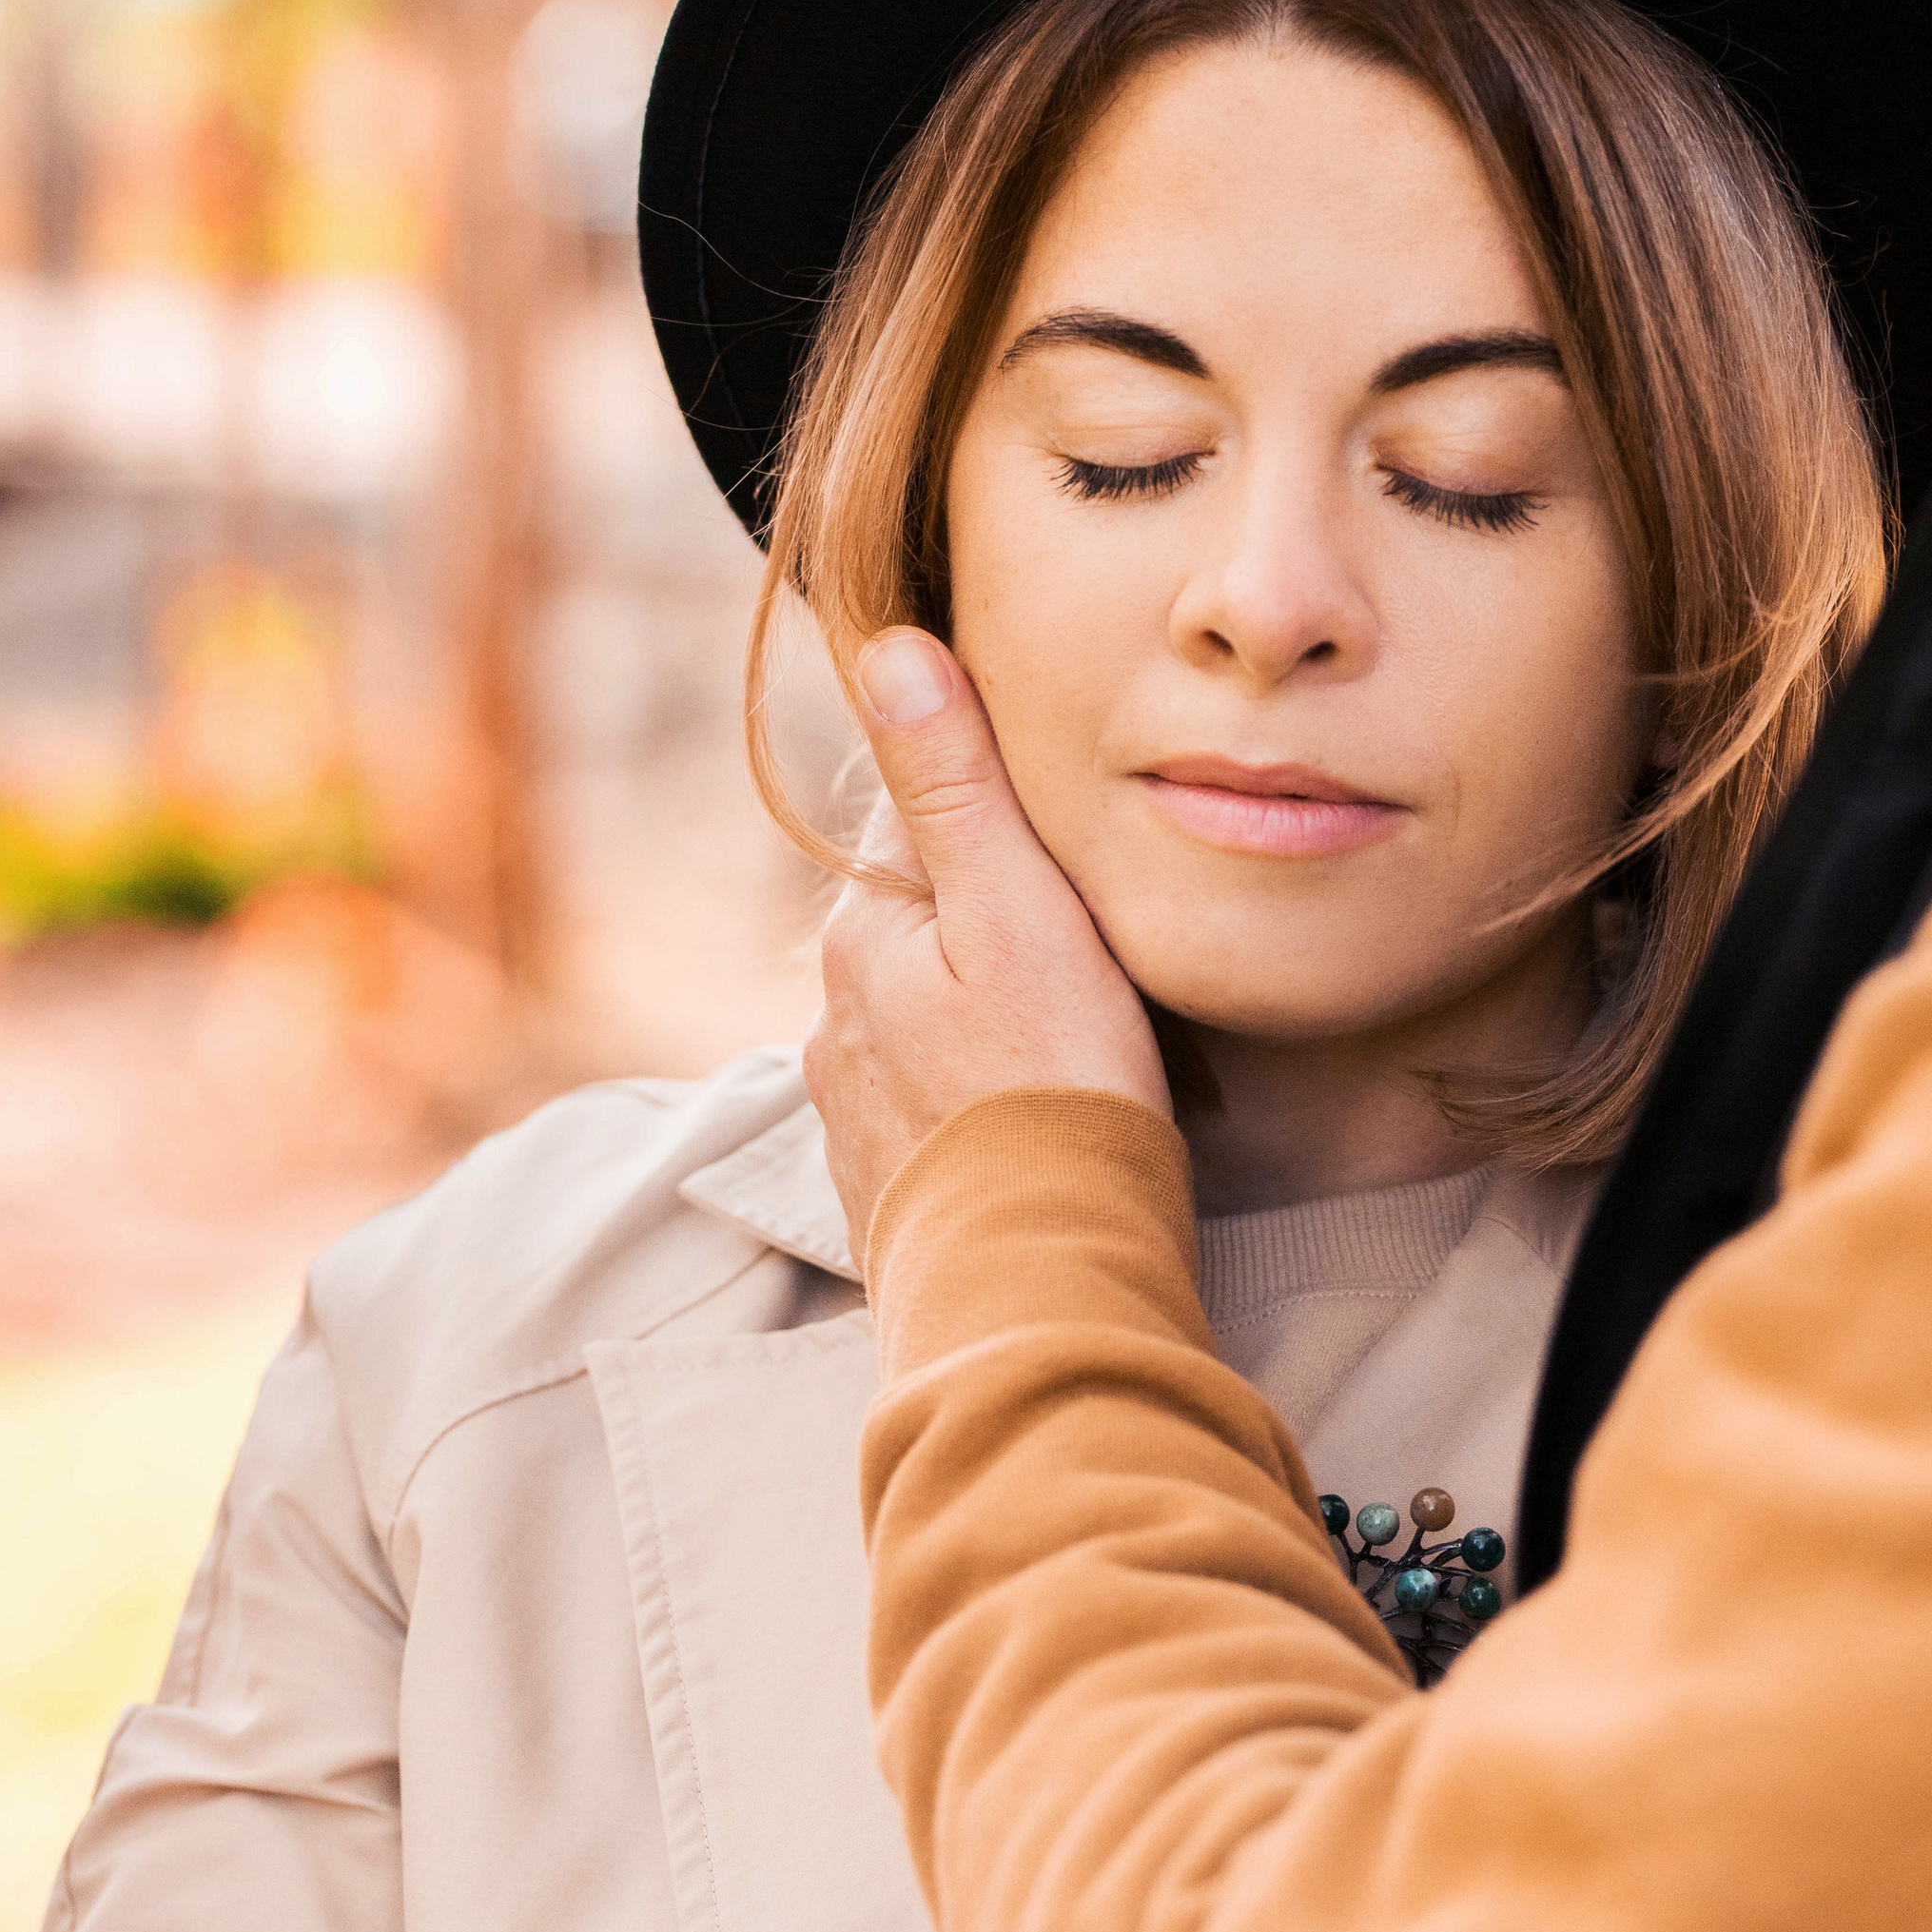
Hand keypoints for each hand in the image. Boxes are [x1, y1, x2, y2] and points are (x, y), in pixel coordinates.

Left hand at [807, 630, 1170, 1259]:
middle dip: (997, 919)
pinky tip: (1037, 1112)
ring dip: (987, 1011)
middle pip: (926, 919)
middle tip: (1094, 951)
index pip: (926, 819)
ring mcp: (854, 1104)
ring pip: (929, 1013)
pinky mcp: (885, 1178)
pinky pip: (934, 1100)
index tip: (1077, 839)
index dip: (1008, 814)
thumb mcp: (1019, 913)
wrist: (1039, 1285)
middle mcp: (836, 1012)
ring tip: (1075, 1040)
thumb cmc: (1054, 1090)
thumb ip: (956, 783)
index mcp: (864, 931)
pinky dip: (980, 1093)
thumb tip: (891, 646)